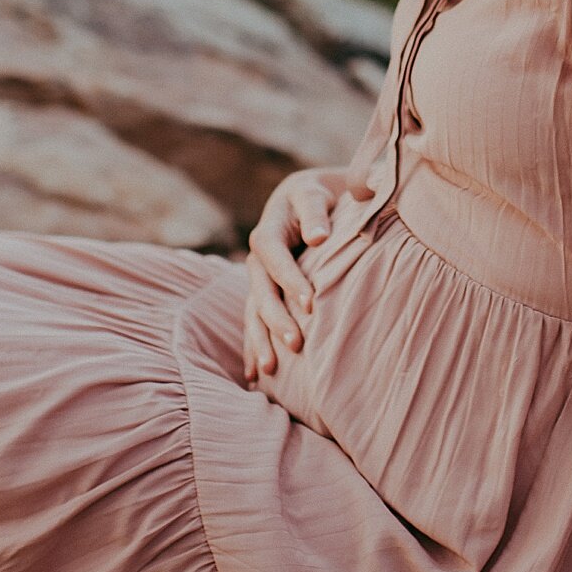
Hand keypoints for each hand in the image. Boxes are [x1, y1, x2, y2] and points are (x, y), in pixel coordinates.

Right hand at [242, 169, 341, 381]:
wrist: (304, 199)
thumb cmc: (315, 197)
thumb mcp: (313, 195)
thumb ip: (315, 214)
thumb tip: (318, 238)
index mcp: (268, 233)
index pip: (275, 258)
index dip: (290, 280)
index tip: (311, 304)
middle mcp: (258, 260)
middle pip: (261, 293)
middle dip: (276, 319)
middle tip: (297, 345)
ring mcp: (258, 281)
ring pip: (254, 313)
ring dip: (260, 341)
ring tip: (270, 369)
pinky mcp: (263, 294)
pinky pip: (254, 322)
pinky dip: (253, 347)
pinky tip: (254, 375)